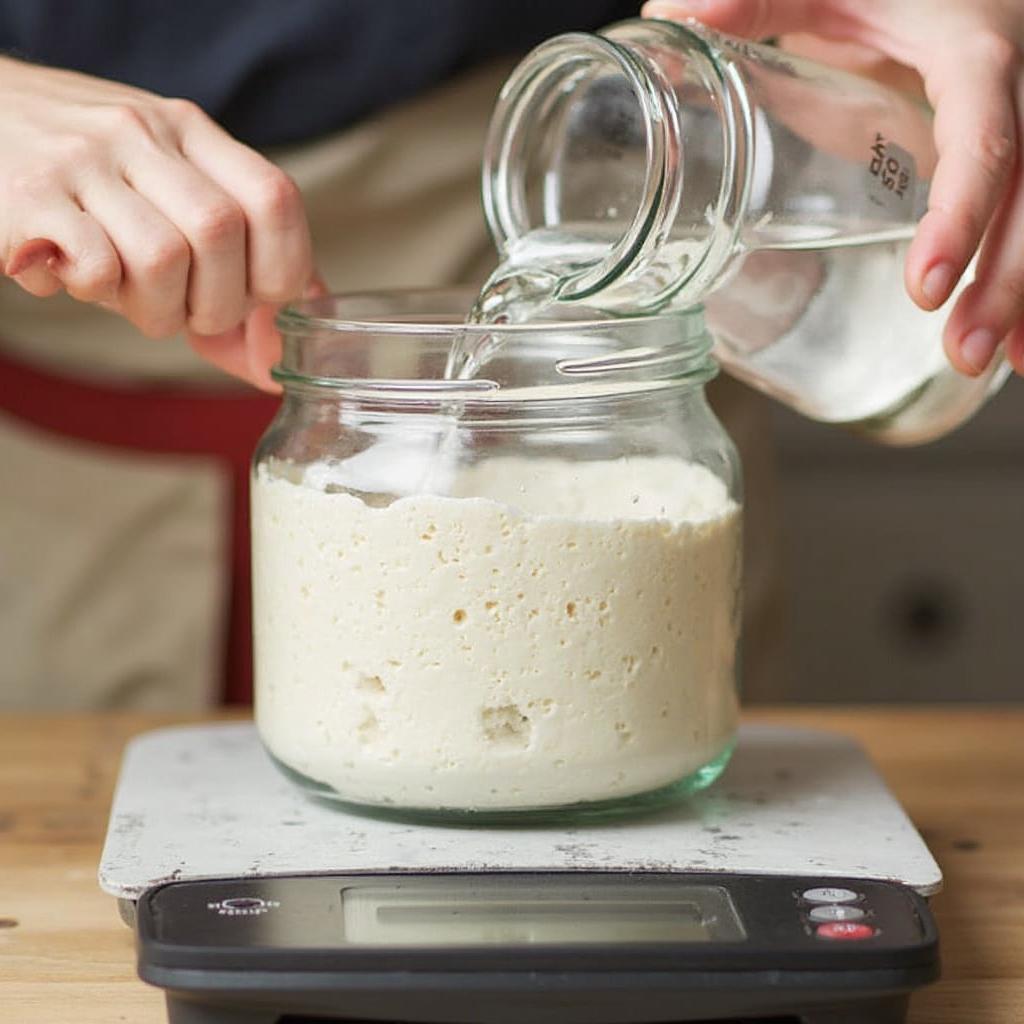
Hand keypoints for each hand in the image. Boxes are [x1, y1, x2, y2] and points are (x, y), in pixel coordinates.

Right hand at [0, 57, 316, 390]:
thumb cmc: (89, 180)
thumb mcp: (170, 194)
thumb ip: (237, 265)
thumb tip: (282, 358)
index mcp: (191, 132)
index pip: (275, 199)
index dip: (281, 269)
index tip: (255, 298)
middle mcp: (142, 134)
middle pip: (221, 233)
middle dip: (218, 304)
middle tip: (187, 312)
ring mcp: (82, 158)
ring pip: (162, 256)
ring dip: (159, 309)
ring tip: (133, 300)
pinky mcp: (28, 193)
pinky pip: (96, 263)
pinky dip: (99, 291)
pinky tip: (81, 278)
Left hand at [642, 0, 1023, 378]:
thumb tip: (671, 15)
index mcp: (976, 50)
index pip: (985, 137)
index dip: (962, 213)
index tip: (926, 286)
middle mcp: (1015, 87)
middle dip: (1006, 278)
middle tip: (966, 352)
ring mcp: (1019, 117)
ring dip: (1022, 292)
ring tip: (990, 363)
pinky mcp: (1008, 142)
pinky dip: (1022, 271)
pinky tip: (1015, 337)